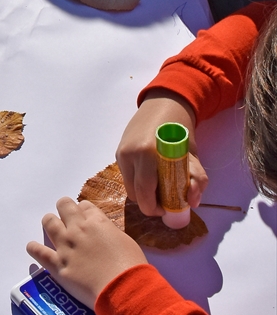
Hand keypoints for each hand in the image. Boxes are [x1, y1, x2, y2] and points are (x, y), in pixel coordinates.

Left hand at [26, 197, 145, 310]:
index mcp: (97, 222)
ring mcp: (66, 246)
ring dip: (50, 223)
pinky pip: (39, 252)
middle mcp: (78, 229)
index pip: (85, 206)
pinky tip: (32, 247)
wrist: (123, 289)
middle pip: (64, 206)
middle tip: (68, 219)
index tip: (86, 219)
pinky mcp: (58, 265)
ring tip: (52, 227)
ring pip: (49, 222)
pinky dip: (34, 248)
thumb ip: (110, 234)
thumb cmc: (131, 267)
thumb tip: (104, 236)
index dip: (85, 212)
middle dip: (65, 210)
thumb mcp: (125, 241)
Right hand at [117, 92, 205, 215]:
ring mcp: (121, 152)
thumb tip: (193, 202)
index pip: (144, 194)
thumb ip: (197, 179)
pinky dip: (137, 181)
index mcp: (147, 154)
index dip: (155, 208)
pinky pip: (127, 175)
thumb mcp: (192, 155)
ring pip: (129, 186)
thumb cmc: (178, 131)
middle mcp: (130, 153)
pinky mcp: (118, 151)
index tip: (168, 209)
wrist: (163, 105)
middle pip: (134, 194)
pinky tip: (151, 176)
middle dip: (149, 203)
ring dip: (142, 193)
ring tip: (158, 188)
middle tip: (165, 201)